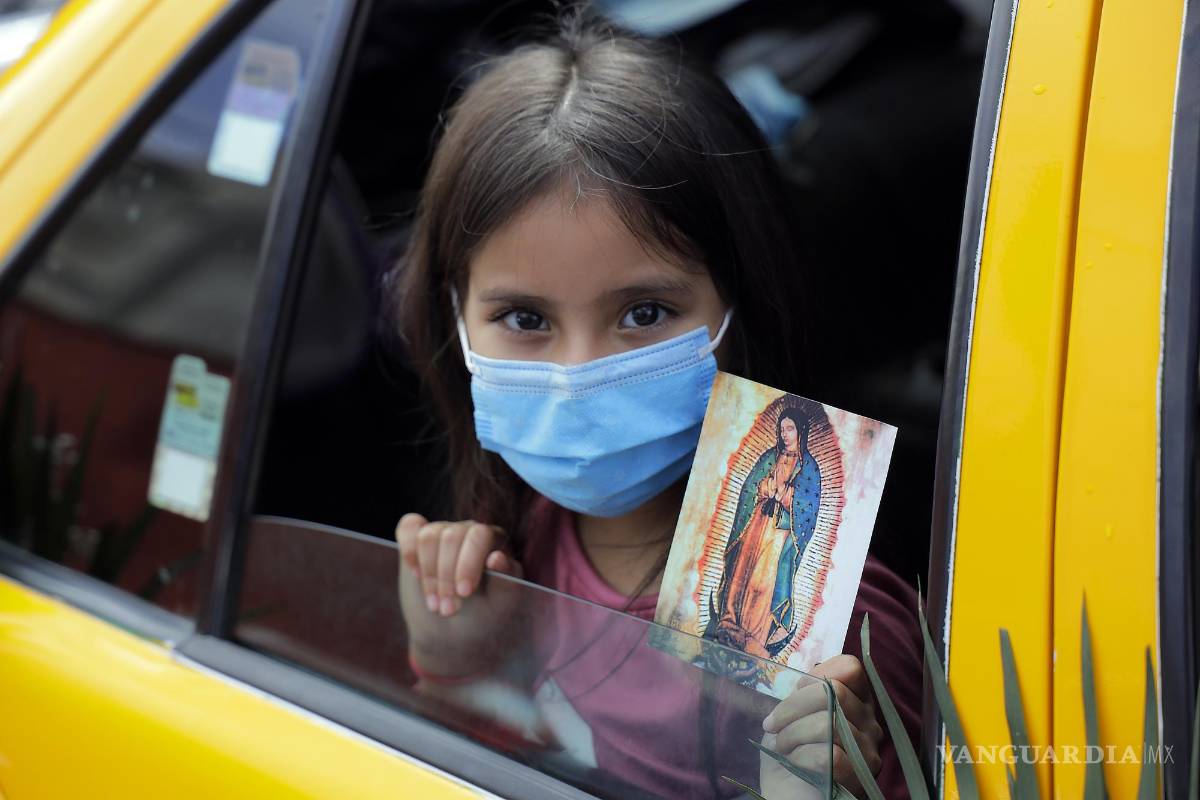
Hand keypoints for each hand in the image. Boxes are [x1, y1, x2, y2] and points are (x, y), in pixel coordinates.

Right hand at [395, 513, 523, 677]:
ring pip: (428, 536)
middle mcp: (468, 530)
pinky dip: (409, 549)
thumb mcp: (499, 605)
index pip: (479, 536)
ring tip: (435, 605)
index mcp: (494, 540)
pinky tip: (415, 574)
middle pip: (451, 537)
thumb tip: (497, 557)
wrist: (453, 633)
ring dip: (428, 575)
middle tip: (447, 611)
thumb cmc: (483, 616)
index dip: (468, 562)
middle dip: (446, 577)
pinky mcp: (417, 537)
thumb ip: (506, 581)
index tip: (464, 593)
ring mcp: (442, 530)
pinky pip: (409, 527)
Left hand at [758, 655, 884, 798]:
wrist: (787, 794)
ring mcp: (868, 752)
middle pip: (833, 691)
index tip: (794, 696)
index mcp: (858, 703)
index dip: (814, 678)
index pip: (850, 667)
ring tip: (783, 747)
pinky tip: (795, 763)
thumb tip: (818, 673)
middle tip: (775, 726)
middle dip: (792, 707)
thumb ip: (809, 688)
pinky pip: (829, 754)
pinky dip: (801, 756)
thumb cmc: (790, 751)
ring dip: (792, 734)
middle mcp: (871, 724)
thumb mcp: (795, 711)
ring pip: (828, 723)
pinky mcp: (859, 778)